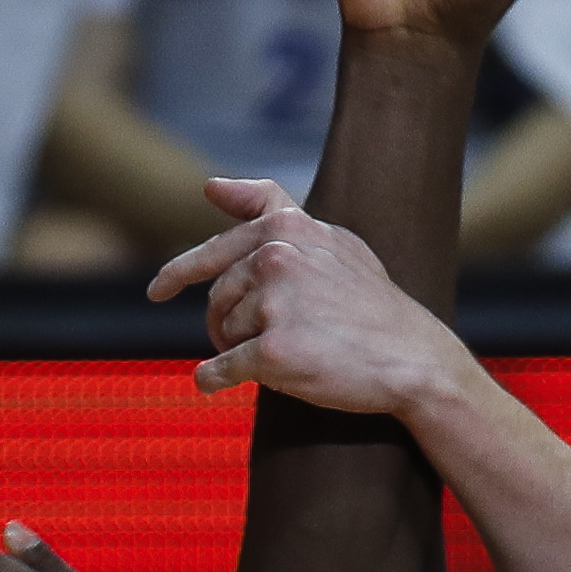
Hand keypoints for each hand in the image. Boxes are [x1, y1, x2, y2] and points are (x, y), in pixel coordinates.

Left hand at [152, 182, 462, 410]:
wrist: (413, 358)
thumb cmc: (371, 302)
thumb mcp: (330, 238)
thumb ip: (270, 207)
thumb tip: (207, 185)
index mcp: (286, 229)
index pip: (217, 250)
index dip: (179, 273)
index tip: (157, 290)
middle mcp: (276, 259)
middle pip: (218, 299)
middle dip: (227, 323)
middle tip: (259, 343)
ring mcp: (275, 305)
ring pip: (221, 334)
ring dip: (236, 350)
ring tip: (282, 356)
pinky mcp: (274, 351)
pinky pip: (219, 369)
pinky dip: (213, 381)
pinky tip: (214, 386)